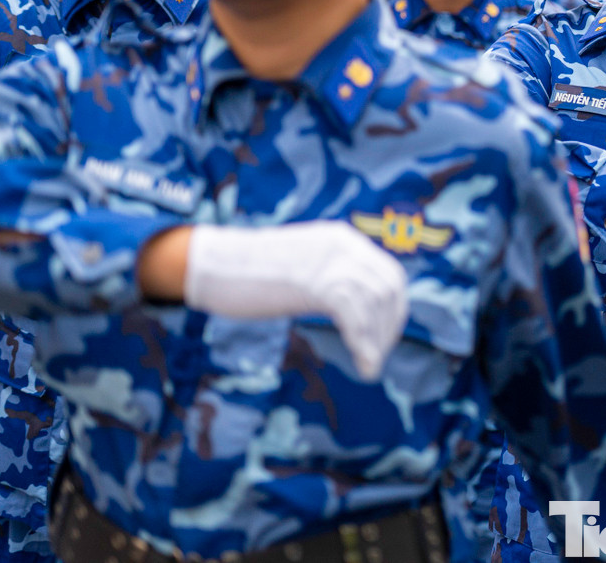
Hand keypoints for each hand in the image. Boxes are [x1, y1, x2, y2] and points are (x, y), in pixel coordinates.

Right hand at [183, 222, 408, 380]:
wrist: (210, 262)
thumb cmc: (250, 272)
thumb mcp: (303, 266)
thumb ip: (331, 277)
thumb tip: (356, 308)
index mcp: (343, 238)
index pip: (390, 274)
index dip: (395, 309)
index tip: (385, 337)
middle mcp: (343, 244)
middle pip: (389, 289)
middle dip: (389, 327)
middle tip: (378, 355)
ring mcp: (329, 260)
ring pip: (375, 303)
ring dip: (378, 341)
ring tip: (370, 367)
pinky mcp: (313, 281)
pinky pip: (355, 315)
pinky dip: (365, 344)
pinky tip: (364, 364)